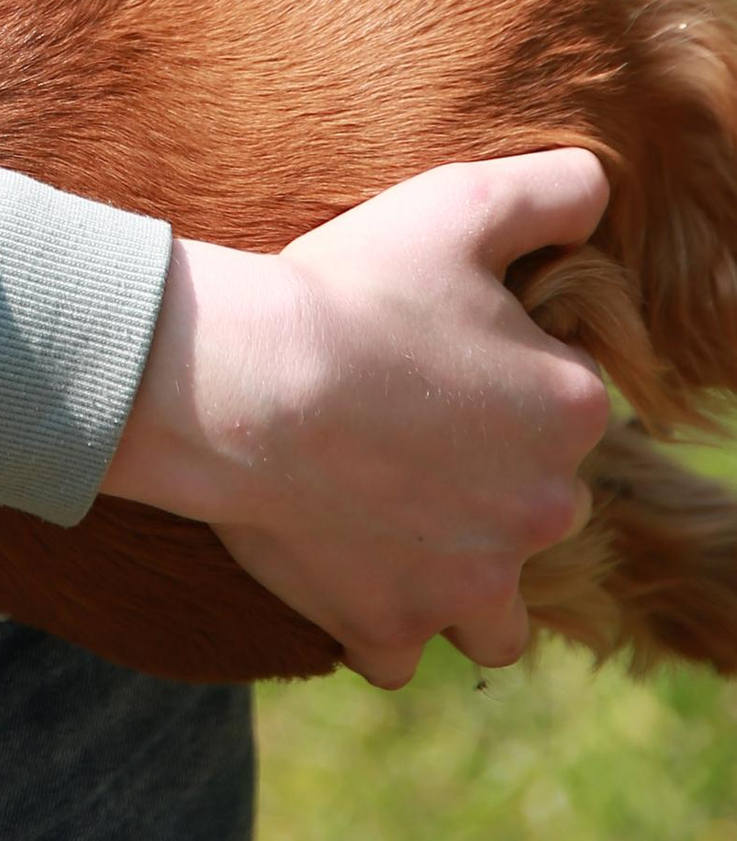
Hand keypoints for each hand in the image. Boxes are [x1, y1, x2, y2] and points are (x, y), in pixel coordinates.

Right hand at [102, 151, 612, 687]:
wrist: (241, 380)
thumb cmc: (349, 288)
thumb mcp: (456, 204)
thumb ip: (550, 189)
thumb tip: (599, 189)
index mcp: (568, 410)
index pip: (568, 402)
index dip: (506, 376)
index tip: (440, 355)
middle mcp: (541, 511)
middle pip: (541, 506)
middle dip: (492, 482)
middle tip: (408, 433)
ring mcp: (465, 584)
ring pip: (497, 615)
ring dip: (463, 581)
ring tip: (400, 529)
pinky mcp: (389, 627)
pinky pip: (398, 651)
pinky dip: (375, 621)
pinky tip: (338, 568)